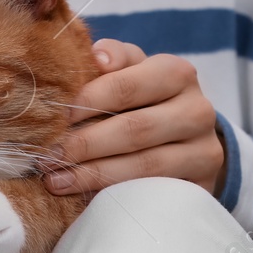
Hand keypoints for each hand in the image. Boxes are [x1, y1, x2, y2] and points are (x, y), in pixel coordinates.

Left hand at [37, 38, 226, 197]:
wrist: (188, 139)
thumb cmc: (146, 98)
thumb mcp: (133, 71)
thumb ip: (114, 58)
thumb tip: (95, 56)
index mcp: (178, 73)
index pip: (126, 87)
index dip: (86, 102)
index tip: (54, 117)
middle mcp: (198, 110)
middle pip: (135, 129)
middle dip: (85, 144)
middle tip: (48, 156)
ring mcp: (204, 151)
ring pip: (144, 165)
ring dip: (94, 174)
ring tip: (56, 179)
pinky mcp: (203, 185)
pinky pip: (154, 192)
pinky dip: (117, 194)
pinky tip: (86, 197)